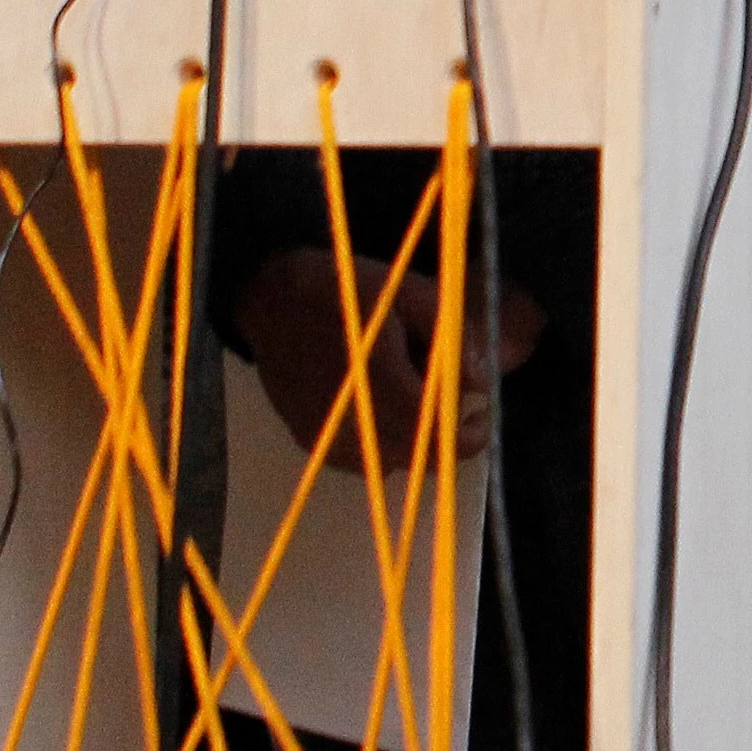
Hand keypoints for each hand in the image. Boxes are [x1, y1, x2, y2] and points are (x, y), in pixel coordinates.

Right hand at [234, 246, 547, 461]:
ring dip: (412, 445)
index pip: (430, 432)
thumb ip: (450, 334)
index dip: (465, 436)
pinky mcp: (305, 437)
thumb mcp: (407, 291)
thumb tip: (480, 381)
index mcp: (376, 377)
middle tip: (461, 414)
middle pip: (412, 457)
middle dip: (445, 442)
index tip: (481, 414)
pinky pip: (355, 460)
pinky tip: (381, 412)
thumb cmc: (344, 287)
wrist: (269, 297)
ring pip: (386, 463)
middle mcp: (348, 416)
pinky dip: (379, 446)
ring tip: (418, 406)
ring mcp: (323, 433)